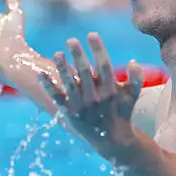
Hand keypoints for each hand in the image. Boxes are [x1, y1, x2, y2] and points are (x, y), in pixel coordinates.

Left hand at [38, 33, 144, 156]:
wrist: (111, 141)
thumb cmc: (121, 112)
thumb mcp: (131, 96)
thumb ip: (136, 79)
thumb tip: (133, 62)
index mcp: (111, 91)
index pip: (104, 66)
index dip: (98, 49)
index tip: (91, 34)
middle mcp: (96, 99)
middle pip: (85, 73)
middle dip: (78, 56)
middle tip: (71, 40)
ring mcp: (81, 107)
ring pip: (70, 84)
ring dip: (63, 68)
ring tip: (57, 54)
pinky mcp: (70, 114)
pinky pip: (57, 98)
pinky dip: (48, 86)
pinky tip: (40, 73)